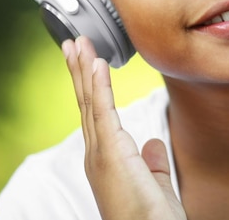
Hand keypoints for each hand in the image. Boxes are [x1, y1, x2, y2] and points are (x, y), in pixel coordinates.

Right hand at [62, 37, 186, 219]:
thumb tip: (153, 143)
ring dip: (84, 70)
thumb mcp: (155, 185)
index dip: (90, 86)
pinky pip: (104, 111)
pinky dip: (99, 85)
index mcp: (106, 159)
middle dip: (79, 71)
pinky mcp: (111, 153)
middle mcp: (97, 154)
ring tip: (78, 43)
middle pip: (87, 103)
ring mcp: (101, 153)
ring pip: (90, 102)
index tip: (87, 61)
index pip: (96, 114)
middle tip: (73, 42)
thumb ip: (152, 163)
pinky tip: (98, 63)